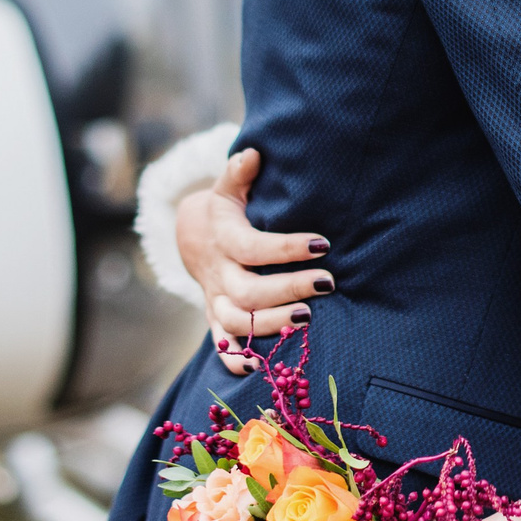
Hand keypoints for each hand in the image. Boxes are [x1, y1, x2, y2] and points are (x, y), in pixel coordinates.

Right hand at [179, 148, 330, 374]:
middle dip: (287, 289)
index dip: (286, 247)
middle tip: (326, 283)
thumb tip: (252, 153)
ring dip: (272, 324)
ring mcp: (216, 301)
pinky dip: (236, 361)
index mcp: (223, 239)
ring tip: (308, 319)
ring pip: (238, 322)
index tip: (324, 244)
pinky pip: (222, 347)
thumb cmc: (226, 212)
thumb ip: (238, 174)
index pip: (253, 246)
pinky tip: (261, 367)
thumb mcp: (227, 189)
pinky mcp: (216, 321)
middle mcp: (218, 275)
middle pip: (248, 290)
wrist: (194, 240)